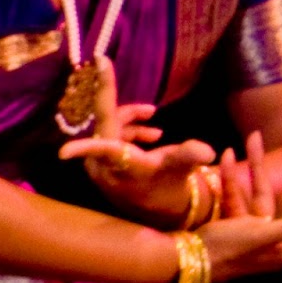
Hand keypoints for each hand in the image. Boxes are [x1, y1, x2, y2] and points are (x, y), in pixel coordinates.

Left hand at [58, 58, 214, 222]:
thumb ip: (189, 155)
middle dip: (125, 108)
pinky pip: (109, 136)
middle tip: (116, 75)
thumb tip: (207, 151)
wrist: (162, 207)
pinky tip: (152, 133)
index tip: (74, 114)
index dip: (93, 123)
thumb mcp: (183, 169)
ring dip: (130, 120)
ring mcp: (98, 163)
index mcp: (121, 165)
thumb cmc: (172, 187)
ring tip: (154, 123)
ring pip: (109, 127)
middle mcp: (103, 165)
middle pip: (106, 121)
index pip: (103, 142)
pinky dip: (128, 130)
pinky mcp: (100, 163)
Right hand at [200, 146, 281, 280]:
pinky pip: (236, 197)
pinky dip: (231, 178)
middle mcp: (275, 239)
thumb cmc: (226, 252)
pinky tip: (226, 158)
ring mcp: (253, 232)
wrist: (184, 261)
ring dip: (256, 166)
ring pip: (261, 194)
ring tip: (251, 139)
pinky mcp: (232, 227)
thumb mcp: (260, 237)